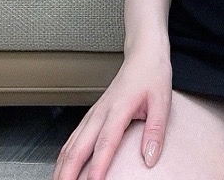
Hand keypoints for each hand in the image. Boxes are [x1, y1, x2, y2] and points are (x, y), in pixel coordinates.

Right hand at [52, 50, 171, 179]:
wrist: (143, 55)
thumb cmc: (152, 75)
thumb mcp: (163, 100)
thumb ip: (156, 130)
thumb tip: (150, 158)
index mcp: (119, 108)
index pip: (105, 143)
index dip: (98, 167)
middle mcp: (101, 113)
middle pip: (78, 148)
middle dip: (68, 173)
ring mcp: (93, 114)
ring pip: (70, 145)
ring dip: (62, 168)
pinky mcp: (91, 116)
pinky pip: (72, 140)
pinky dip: (64, 157)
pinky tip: (61, 169)